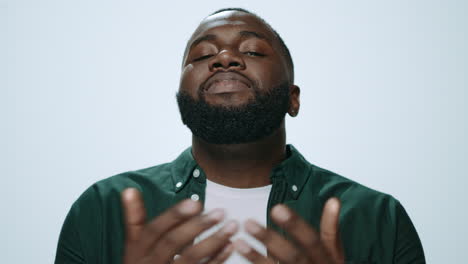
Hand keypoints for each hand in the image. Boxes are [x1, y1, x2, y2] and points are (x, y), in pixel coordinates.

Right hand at [121, 188, 238, 263]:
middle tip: (221, 212)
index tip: (196, 203)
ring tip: (232, 226)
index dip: (174, 216)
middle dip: (197, 226)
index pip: (154, 230)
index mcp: (137, 251)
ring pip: (191, 259)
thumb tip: (129, 189)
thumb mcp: (133, 245)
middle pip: (173, 244)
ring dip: (214, 241)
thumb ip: (134, 218)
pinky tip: (231, 245)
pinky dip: (218, 259)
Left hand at [233, 197, 343, 263]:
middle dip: (270, 239)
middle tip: (248, 223)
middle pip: (292, 256)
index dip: (295, 225)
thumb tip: (334, 200)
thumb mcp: (334, 254)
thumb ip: (331, 229)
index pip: (312, 241)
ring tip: (238, 242)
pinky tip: (238, 256)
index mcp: (328, 261)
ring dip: (256, 257)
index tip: (276, 208)